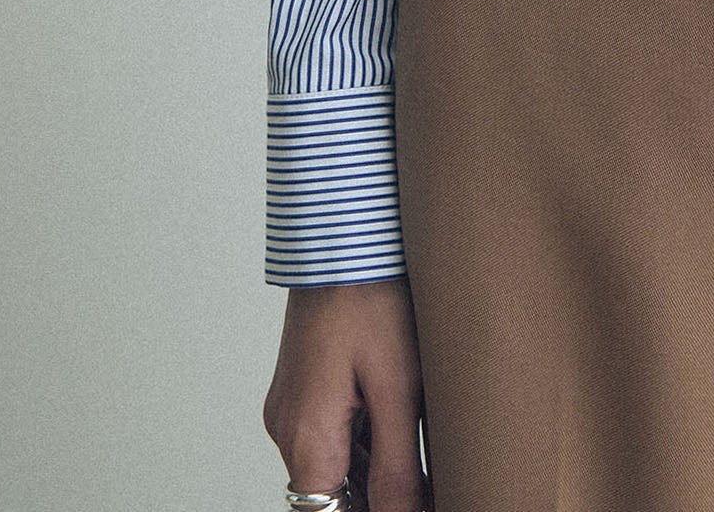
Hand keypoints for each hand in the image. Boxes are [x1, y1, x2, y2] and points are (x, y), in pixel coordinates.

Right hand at [263, 277, 431, 511]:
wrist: (346, 228)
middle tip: (425, 481)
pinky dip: (365, 439)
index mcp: (307, 438)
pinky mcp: (304, 385)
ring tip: (420, 443)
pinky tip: (402, 418)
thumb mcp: (400, 384)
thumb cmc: (373, 294)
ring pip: (333, 465)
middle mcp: (288, 429)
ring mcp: (293, 405)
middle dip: (375, 496)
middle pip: (330, 496)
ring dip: (373, 469)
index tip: (413, 502)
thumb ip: (399, 464)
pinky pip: (331, 432)